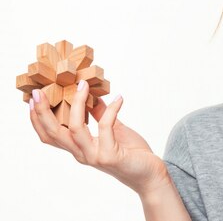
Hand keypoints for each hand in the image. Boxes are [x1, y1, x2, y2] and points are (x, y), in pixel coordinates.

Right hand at [29, 80, 169, 196]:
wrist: (150, 175)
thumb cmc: (132, 154)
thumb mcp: (114, 130)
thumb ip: (101, 116)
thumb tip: (93, 96)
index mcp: (79, 148)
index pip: (49, 135)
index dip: (37, 118)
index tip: (34, 98)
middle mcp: (82, 154)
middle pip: (53, 133)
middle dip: (43, 112)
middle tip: (39, 92)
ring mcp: (94, 156)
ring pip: (75, 128)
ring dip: (76, 104)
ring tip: (82, 85)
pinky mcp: (110, 156)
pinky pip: (105, 127)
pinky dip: (111, 110)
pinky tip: (120, 99)